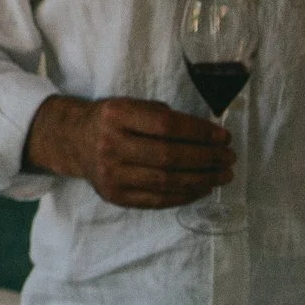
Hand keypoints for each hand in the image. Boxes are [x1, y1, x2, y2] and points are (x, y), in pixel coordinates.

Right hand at [23, 95, 232, 208]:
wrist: (74, 140)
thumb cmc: (112, 120)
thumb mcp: (130, 105)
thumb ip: (162, 116)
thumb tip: (208, 135)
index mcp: (116, 115)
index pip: (166, 126)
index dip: (199, 133)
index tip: (224, 137)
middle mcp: (110, 145)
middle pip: (169, 156)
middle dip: (207, 158)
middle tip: (229, 158)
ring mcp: (111, 174)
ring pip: (166, 182)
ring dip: (202, 180)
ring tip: (223, 176)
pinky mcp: (115, 196)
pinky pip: (157, 200)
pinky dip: (185, 196)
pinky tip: (202, 188)